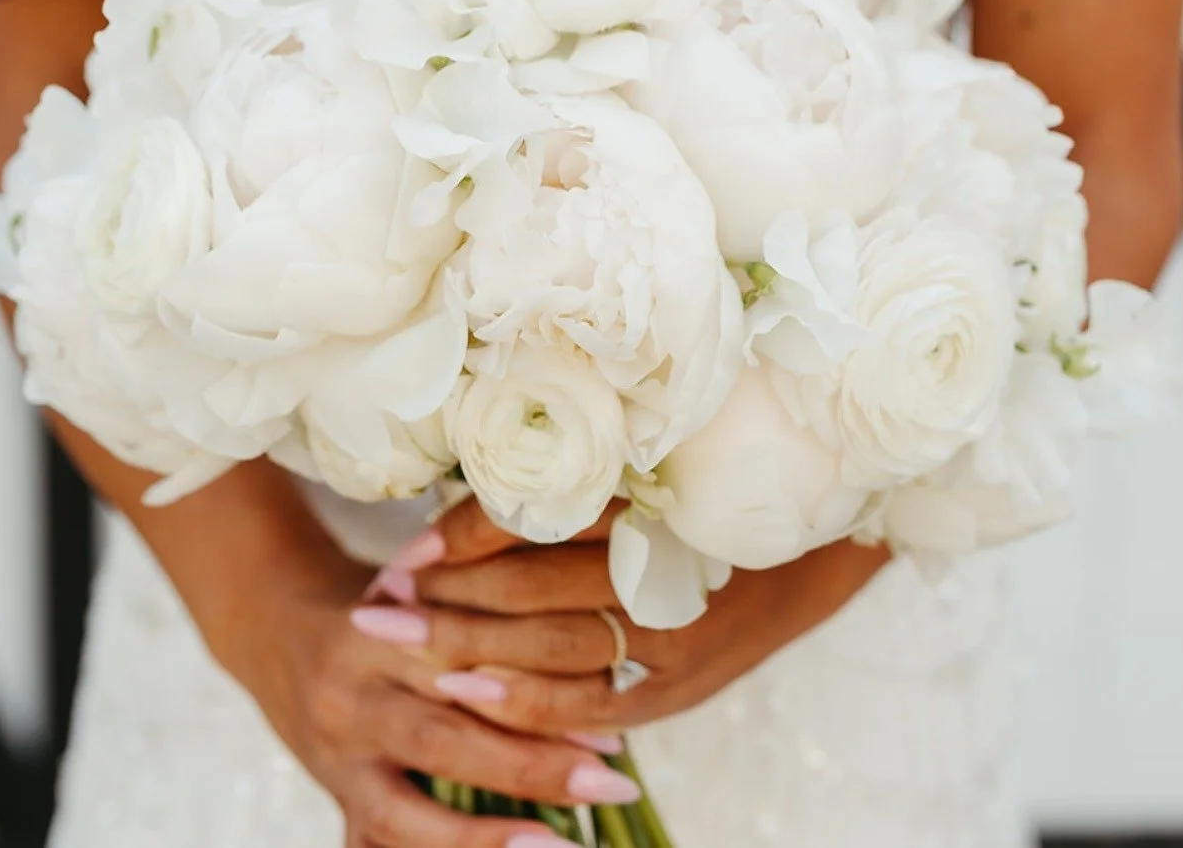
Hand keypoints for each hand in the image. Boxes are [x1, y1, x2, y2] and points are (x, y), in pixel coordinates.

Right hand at [213, 553, 641, 847]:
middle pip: (443, 741)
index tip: (609, 723)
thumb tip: (582, 628)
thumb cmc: (377, 594)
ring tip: (561, 846)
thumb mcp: (416, 580)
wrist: (272, 620)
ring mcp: (336, 761)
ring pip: (406, 814)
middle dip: (530, 767)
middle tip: (610, 782)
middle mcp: (350, 701)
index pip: (463, 666)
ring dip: (487, 838)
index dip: (534, 694)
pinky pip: (377, 845)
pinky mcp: (335, 798)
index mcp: (374, 634)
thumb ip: (473, 604)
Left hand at [378, 500, 888, 739]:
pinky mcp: (675, 687)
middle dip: (450, 597)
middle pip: (533, 584)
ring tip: (405, 648)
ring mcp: (670, 635)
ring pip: (554, 646)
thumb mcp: (643, 479)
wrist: (801, 564)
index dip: (465, 534)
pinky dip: (531, 704)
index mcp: (644, 500)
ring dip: (472, 648)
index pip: (537, 518)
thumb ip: (564, 486)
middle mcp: (658, 567)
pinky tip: (473, 696)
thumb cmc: (703, 507)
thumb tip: (464, 493)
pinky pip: (591, 703)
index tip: (408, 552)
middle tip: (381, 605)